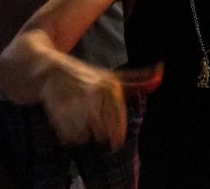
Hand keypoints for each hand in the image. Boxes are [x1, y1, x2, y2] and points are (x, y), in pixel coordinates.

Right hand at [38, 60, 161, 147]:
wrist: (49, 68)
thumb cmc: (85, 75)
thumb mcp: (112, 76)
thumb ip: (137, 79)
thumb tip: (161, 71)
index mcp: (110, 86)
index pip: (118, 121)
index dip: (117, 134)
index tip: (115, 141)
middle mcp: (94, 92)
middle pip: (102, 131)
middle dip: (100, 134)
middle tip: (94, 127)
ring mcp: (75, 100)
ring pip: (86, 135)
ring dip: (84, 135)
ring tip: (81, 124)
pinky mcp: (56, 107)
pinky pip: (69, 134)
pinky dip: (70, 135)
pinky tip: (69, 126)